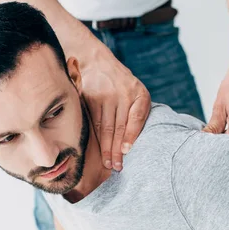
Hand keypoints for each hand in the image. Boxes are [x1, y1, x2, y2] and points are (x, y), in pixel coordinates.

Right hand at [80, 44, 150, 170]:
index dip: (131, 134)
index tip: (126, 151)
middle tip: (117, 167)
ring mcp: (104, 96)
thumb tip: (132, 144)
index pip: (137, 116)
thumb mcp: (136, 93)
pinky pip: (93, 123)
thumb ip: (138, 115)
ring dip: (106, 147)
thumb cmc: (122, 86)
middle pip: (119, 126)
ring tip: (108, 163)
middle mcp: (122, 93)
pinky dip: (96, 138)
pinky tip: (97, 151)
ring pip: (105, 127)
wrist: (97, 62)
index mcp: (139, 93)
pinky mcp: (89, 99)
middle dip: (117, 149)